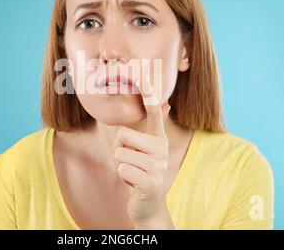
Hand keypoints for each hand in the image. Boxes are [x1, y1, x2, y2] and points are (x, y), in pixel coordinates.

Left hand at [112, 73, 173, 228]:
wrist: (149, 203)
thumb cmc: (141, 171)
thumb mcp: (145, 150)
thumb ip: (149, 129)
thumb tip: (165, 104)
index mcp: (158, 138)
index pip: (154, 112)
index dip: (149, 95)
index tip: (144, 78)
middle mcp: (161, 148)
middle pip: (122, 135)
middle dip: (118, 150)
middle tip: (130, 161)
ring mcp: (157, 165)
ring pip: (119, 153)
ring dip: (119, 165)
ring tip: (132, 173)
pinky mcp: (150, 181)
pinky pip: (122, 169)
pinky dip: (123, 177)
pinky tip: (134, 183)